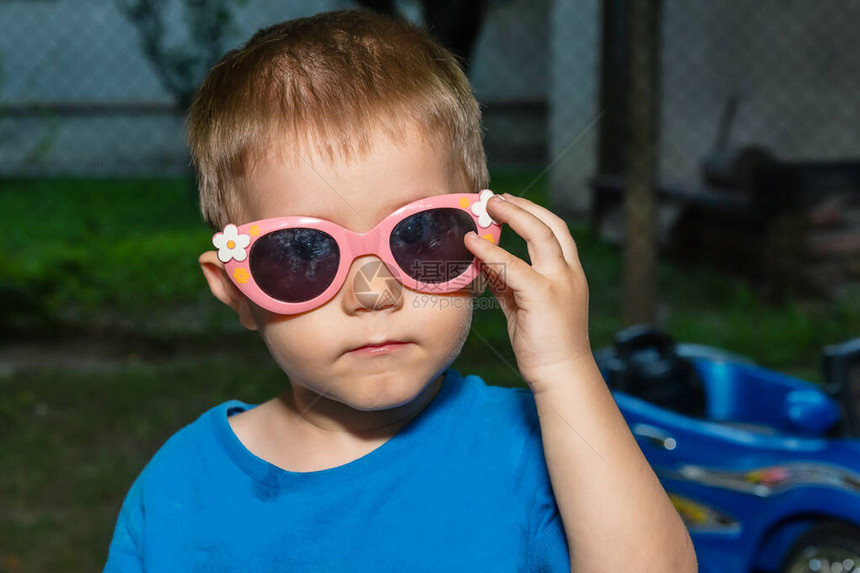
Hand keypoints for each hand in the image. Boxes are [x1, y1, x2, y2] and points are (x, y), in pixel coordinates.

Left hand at [464, 193, 590, 391]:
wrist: (560, 374)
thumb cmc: (543, 343)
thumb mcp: (524, 306)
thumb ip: (510, 283)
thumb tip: (487, 264)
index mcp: (568, 274)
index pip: (554, 231)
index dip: (530, 212)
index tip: (507, 202)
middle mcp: (568, 273)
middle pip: (549, 224)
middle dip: (521, 206)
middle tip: (493, 197)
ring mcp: (560, 283)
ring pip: (539, 234)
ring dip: (512, 215)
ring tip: (486, 206)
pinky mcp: (543, 296)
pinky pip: (513, 266)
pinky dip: (491, 251)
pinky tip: (473, 243)